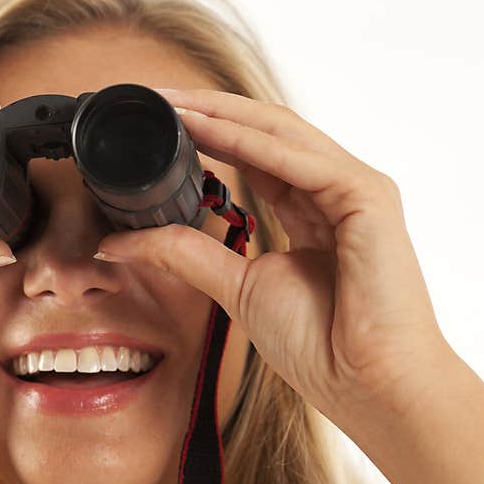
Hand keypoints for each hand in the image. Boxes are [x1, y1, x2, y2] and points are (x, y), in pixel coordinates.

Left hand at [94, 88, 451, 431]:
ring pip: (280, 134)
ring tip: (172, 103)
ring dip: (222, 115)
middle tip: (157, 99)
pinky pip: (298, 160)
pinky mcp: (367, 197)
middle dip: (208, 112)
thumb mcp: (236, 287)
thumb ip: (184, 255)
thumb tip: (117, 244)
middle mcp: (333, 191)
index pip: (253, 156)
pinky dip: (248, 143)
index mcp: (309, 210)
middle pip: (265, 133)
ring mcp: (354, 189)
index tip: (159, 122)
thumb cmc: (320, 344)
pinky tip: (205, 130)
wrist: (365, 384)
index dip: (206, 134)